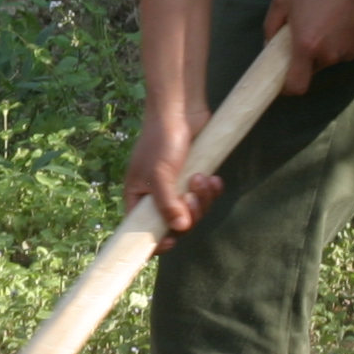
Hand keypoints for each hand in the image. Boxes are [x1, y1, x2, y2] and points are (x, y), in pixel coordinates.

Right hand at [123, 104, 221, 242]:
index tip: (171, 242)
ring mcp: (177, 186)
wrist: (180, 110)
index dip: (155, 241)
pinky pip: (207, 196)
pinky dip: (212, 190)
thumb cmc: (161, 140)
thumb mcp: (160, 174)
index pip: (142, 229)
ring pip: (194, 210)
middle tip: (193, 196)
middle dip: (189, 213)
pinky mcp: (195, 176)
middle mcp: (156, 194)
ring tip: (203, 178)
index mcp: (138, 196)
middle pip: (175, 223)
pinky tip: (215, 178)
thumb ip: (168, 204)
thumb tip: (180, 229)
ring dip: (203, 198)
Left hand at [266, 0, 353, 95]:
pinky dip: (340, 41)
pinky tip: (340, 18)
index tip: (281, 80)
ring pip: (330, 59)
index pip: (297, 86)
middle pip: (312, 69)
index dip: (287, 88)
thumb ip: (271, 26)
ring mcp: (350, 51)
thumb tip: (268, 45)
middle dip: (305, 57)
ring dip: (324, 47)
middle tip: (303, 32)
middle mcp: (331, 55)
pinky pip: (346, 50)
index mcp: (307, 46)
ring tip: (324, 19)